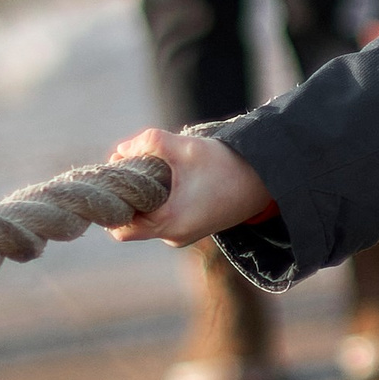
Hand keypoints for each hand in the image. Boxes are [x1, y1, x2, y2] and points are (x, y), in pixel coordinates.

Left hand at [106, 126, 272, 244]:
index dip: (112, 203)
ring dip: (143, 198)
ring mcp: (184, 236)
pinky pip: (163, 219)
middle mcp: (175, 236)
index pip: (121, 227)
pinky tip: (166, 180)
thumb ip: (149, 143)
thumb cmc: (227, 164)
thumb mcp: (185, 147)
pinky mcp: (192, 229)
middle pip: (132, 224)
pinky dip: (158, 202)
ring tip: (149, 170)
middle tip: (129, 168)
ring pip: (148, 220)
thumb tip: (121, 151)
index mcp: (170, 222)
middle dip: (127, 198)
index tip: (113, 176)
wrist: (266, 181)